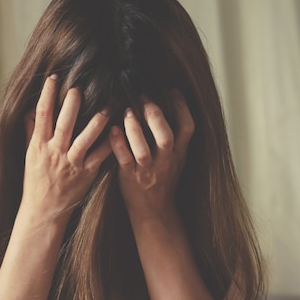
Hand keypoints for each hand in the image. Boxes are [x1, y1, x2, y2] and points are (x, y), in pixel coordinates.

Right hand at [21, 75, 110, 222]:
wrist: (43, 210)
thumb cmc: (35, 180)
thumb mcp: (29, 154)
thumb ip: (31, 131)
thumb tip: (30, 110)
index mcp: (39, 145)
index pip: (42, 114)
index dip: (47, 94)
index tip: (54, 78)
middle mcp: (55, 152)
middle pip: (64, 123)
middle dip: (72, 104)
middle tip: (80, 87)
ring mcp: (71, 163)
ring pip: (85, 139)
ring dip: (96, 122)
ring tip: (107, 107)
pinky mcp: (87, 173)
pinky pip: (101, 155)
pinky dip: (110, 143)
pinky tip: (119, 131)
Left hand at [109, 93, 194, 219]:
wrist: (153, 209)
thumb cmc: (162, 178)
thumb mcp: (176, 157)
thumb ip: (175, 136)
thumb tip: (170, 105)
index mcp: (179, 152)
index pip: (187, 127)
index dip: (182, 107)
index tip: (172, 90)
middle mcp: (165, 160)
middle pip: (166, 136)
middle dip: (155, 115)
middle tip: (144, 98)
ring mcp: (147, 169)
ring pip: (143, 149)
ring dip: (134, 129)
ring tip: (127, 111)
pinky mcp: (129, 176)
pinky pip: (123, 159)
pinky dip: (117, 143)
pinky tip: (112, 130)